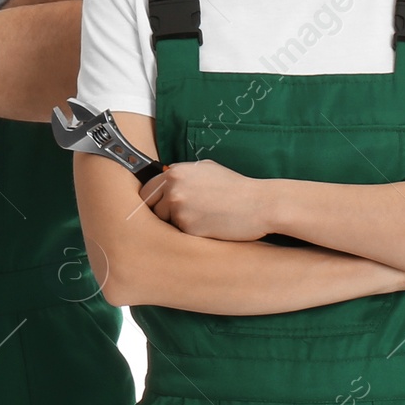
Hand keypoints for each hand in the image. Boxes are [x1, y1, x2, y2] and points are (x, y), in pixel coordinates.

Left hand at [138, 157, 274, 240]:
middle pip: (150, 209)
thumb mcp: (206, 169)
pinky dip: (190, 234)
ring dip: (176, 225)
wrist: (259, 204)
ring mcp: (179, 210)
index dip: (153, 201)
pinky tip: (208, 226)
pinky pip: (180, 235)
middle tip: (182, 216)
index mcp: (175, 173)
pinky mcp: (188, 229)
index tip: (160, 207)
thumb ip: (182, 174)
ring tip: (201, 219)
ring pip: (164, 224)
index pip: (146, 191)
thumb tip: (163, 180)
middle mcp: (173, 189)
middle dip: (161, 214)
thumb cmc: (235, 186)